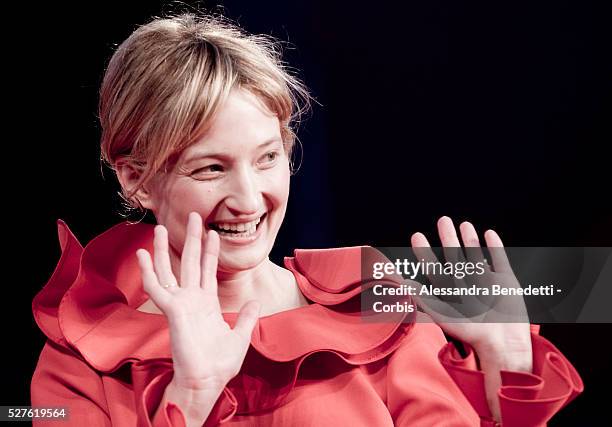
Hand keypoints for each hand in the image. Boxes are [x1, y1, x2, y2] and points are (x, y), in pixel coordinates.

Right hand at [136, 212, 259, 392]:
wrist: (207, 382)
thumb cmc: (220, 364)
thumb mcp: (241, 336)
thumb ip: (247, 317)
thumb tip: (256, 301)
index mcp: (206, 304)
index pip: (208, 270)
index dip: (210, 251)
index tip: (213, 233)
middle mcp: (191, 300)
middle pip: (190, 262)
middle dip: (192, 239)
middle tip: (194, 216)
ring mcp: (180, 304)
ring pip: (169, 270)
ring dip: (164, 249)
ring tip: (159, 227)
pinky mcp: (172, 311)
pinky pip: (157, 287)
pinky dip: (148, 271)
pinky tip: (143, 254)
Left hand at [411, 216, 531, 422]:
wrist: (502, 343)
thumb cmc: (470, 332)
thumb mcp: (442, 314)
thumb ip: (422, 298)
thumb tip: (401, 283)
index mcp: (451, 293)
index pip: (434, 268)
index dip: (425, 252)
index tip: (416, 236)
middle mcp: (467, 285)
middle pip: (455, 257)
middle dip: (448, 238)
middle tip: (443, 220)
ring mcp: (486, 281)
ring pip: (476, 255)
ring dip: (470, 239)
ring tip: (463, 224)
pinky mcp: (506, 281)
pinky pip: (499, 260)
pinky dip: (495, 246)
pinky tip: (488, 233)